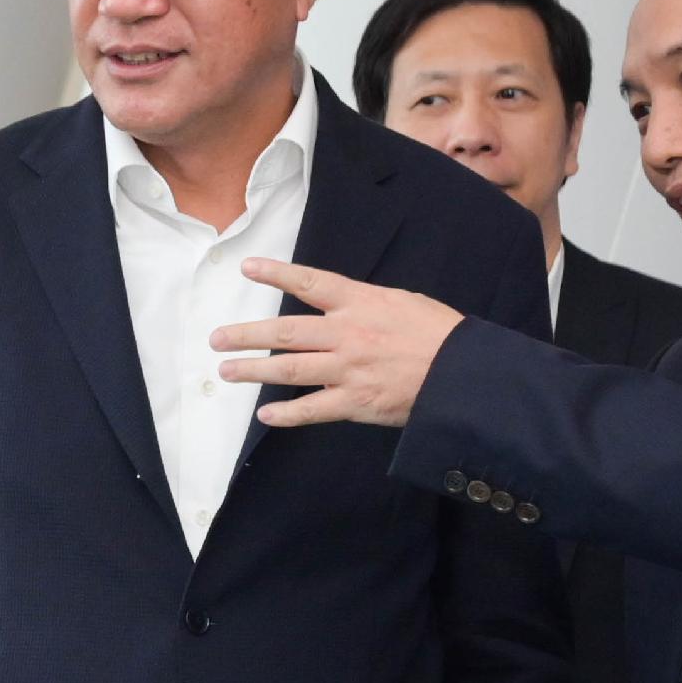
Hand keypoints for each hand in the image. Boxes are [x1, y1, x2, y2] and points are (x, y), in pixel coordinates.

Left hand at [212, 259, 465, 427]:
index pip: (310, 283)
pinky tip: (265, 415)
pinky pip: (312, 409)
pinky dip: (286, 414)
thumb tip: (337, 303)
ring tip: (226, 371)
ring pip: (289, 370)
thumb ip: (364, 304)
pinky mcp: (355, 402)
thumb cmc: (438, 334)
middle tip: (217, 339)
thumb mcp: (402, 303)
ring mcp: (348, 369)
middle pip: (285, 332)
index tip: (248, 267)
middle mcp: (348, 333)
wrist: (464, 373)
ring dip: (253, 371)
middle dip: (246, 335)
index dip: (277, 273)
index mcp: (361, 303)